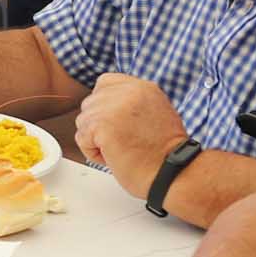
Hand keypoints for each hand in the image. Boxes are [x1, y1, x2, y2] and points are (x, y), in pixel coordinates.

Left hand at [73, 73, 185, 192]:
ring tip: (122, 149)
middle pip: (90, 103)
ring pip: (83, 121)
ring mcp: (114, 106)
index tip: (119, 124)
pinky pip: (82, 138)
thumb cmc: (164, 155)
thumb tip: (108, 106)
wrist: (173, 173)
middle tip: (125, 141)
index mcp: (143, 87)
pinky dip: (94, 153)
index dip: (105, 105)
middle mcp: (129, 91)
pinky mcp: (103, 124)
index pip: (104, 83)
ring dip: (96, 140)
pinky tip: (116, 156)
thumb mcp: (154, 113)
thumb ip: (132, 103)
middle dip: (100, 125)